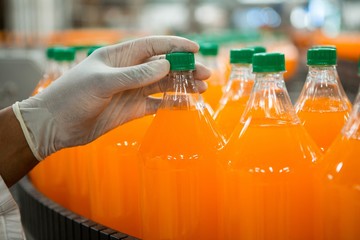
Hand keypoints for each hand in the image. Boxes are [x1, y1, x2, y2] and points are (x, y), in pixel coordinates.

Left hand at [13, 36, 210, 159]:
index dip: (175, 46)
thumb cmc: (73, 97)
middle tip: (205, 74)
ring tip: (202, 89)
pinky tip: (187, 105)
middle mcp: (129, 72)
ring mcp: (132, 91)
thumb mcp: (102, 82)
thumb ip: (134, 75)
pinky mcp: (132, 109)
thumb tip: (165, 65)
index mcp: (120, 57)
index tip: (195, 50)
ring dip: (182, 86)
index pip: (153, 46)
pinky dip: (172, 104)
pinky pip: (157, 104)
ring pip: (164, 85)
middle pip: (163, 66)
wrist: (56, 126)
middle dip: (185, 68)